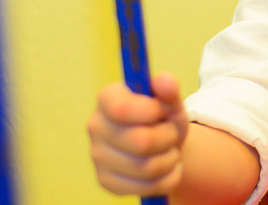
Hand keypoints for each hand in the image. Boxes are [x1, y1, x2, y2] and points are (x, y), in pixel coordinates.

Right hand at [87, 72, 189, 195]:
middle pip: (141, 142)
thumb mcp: (170, 99)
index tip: (163, 110)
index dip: (150, 111)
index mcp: (107, 99)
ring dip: (171, 158)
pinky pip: (148, 186)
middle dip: (168, 136)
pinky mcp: (106, 182)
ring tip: (169, 148)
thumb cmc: (163, 116)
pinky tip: (167, 166)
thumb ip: (169, 88)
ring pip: (147, 167)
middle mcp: (96, 127)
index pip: (121, 108)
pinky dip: (169, 177)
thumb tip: (165, 80)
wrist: (162, 144)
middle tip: (171, 131)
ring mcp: (98, 157)